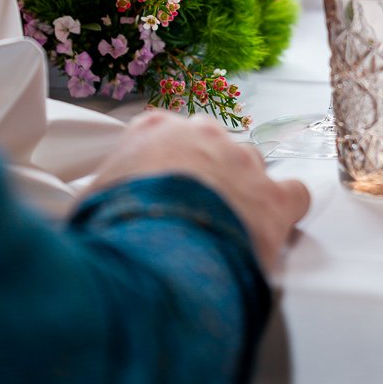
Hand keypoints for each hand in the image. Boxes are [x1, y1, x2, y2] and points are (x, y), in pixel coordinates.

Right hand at [89, 110, 309, 273]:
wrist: (154, 253)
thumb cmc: (115, 230)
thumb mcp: (88, 204)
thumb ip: (99, 196)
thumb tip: (88, 218)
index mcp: (154, 130)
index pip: (165, 131)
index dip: (166, 161)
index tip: (163, 181)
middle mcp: (202, 136)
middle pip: (212, 146)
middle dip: (206, 174)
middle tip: (192, 212)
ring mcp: (242, 163)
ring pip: (252, 167)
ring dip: (243, 191)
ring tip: (227, 228)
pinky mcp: (273, 199)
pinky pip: (293, 195)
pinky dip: (286, 211)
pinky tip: (272, 230)